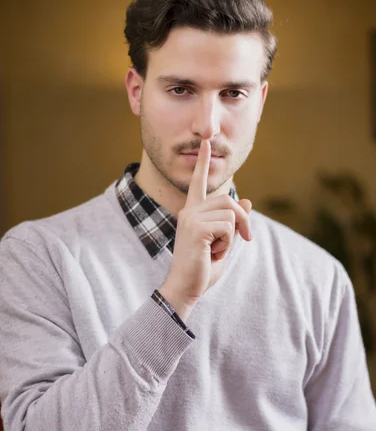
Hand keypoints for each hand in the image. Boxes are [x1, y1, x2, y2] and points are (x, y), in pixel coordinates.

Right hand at [159, 139, 251, 321]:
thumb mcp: (224, 243)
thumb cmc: (202, 268)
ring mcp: (191, 217)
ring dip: (232, 236)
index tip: (207, 142)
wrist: (185, 287)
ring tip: (216, 250)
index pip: (199, 183)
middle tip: (244, 240)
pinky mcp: (196, 227)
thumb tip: (246, 201)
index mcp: (192, 212)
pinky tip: (212, 253)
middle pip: (229, 201)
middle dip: (243, 222)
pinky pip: (228, 226)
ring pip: (231, 214)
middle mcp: (189, 210)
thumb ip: (233, 223)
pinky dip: (228, 243)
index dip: (204, 163)